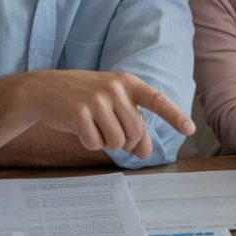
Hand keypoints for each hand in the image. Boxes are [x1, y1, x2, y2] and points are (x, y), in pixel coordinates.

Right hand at [17, 70, 193, 158]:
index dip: (174, 116)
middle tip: (110, 133)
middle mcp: (115, 89)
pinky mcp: (79, 113)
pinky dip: (89, 142)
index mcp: (127, 83)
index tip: (190, 130)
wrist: (45, 89)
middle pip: (135, 133)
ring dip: (106, 143)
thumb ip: (132, 124)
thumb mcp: (112, 103)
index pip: (156, 100)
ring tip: (94, 127)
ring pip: (117, 141)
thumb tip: (146, 153)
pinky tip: (80, 128)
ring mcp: (97, 100)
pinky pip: (95, 143)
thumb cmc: (85, 98)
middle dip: (126, 142)